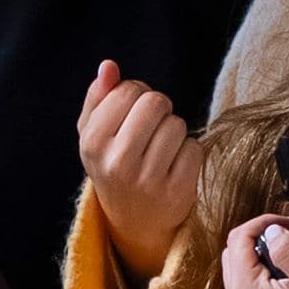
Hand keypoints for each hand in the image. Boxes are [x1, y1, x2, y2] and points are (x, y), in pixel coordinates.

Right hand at [79, 59, 202, 281]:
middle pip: (156, 102)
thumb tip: (108, 66)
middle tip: (150, 130)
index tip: (132, 114)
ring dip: (175, 132)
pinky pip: (195, 148)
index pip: (128, 89)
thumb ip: (98, 97)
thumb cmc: (114, 165)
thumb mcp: (95, 134)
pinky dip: (190, 153)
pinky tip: (175, 168)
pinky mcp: (177, 192)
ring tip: (161, 151)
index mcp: (93, 143)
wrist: (133, 222)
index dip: (136, 94)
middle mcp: (117, 162)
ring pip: (178, 124)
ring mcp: (148, 180)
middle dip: (158, 109)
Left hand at [221, 213, 288, 288]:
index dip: (262, 223)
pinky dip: (262, 284)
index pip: (237, 242)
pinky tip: (287, 283)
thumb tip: (270, 232)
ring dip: (259, 262)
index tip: (288, 223)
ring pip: (238, 279)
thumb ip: (286, 248)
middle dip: (257, 241)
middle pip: (232, 259)